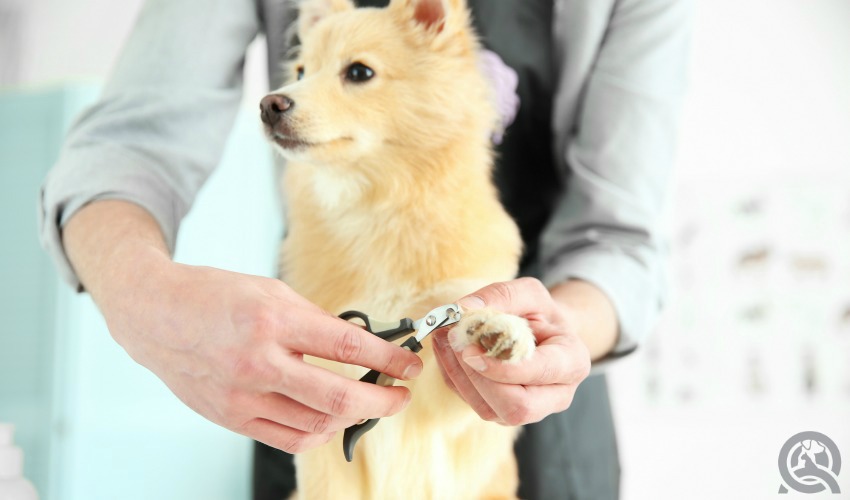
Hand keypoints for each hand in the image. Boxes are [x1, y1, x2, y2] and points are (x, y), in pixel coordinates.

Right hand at [64, 201, 422, 452]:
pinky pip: (289, 439)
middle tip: (400, 395)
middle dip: (383, 401)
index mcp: (273, 320)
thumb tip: (360, 348)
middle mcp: (258, 362)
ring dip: (353, 418)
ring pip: (318, 426)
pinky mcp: (231, 418)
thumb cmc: (216, 296)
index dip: (389, 359)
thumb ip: (315, 322)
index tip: (411, 365)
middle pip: (339, 398)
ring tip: (365, 403)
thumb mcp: (272, 291)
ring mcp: (242, 395)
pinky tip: (330, 417)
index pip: (348, 348)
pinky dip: (319, 433)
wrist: (154, 315)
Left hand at [431, 278, 590, 424]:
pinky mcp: (502, 412)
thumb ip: (501, 295)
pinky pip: (472, 404)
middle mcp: (556, 395)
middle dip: (478, 378)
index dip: (503, 367)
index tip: (471, 348)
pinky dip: (454, 377)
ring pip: (489, 410)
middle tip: (454, 342)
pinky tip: (447, 350)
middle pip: (517, 407)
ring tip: (444, 338)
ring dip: (459, 375)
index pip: (540, 374)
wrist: (542, 333)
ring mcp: (529, 410)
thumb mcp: (529, 293)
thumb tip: (464, 309)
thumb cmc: (539, 313)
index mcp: (572, 362)